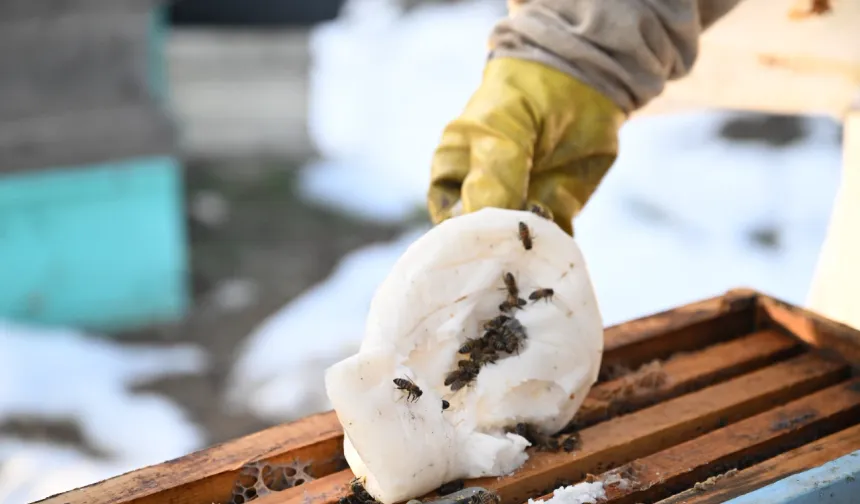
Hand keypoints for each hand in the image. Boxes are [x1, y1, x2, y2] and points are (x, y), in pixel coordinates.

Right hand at [427, 57, 624, 234]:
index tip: (487, 238)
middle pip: (483, 241)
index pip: (449, 223)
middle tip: (519, 239)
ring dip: (529, 249)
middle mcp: (481, 198)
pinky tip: (558, 245)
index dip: (465, 235)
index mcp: (452, 178)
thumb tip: (485, 225)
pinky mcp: (555, 213)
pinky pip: (550, 243)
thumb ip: (492, 175)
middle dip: (499, 247)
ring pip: (517, 245)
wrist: (584, 78)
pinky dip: (555, 249)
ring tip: (543, 232)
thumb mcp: (500, 129)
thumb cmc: (524, 96)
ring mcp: (519, 208)